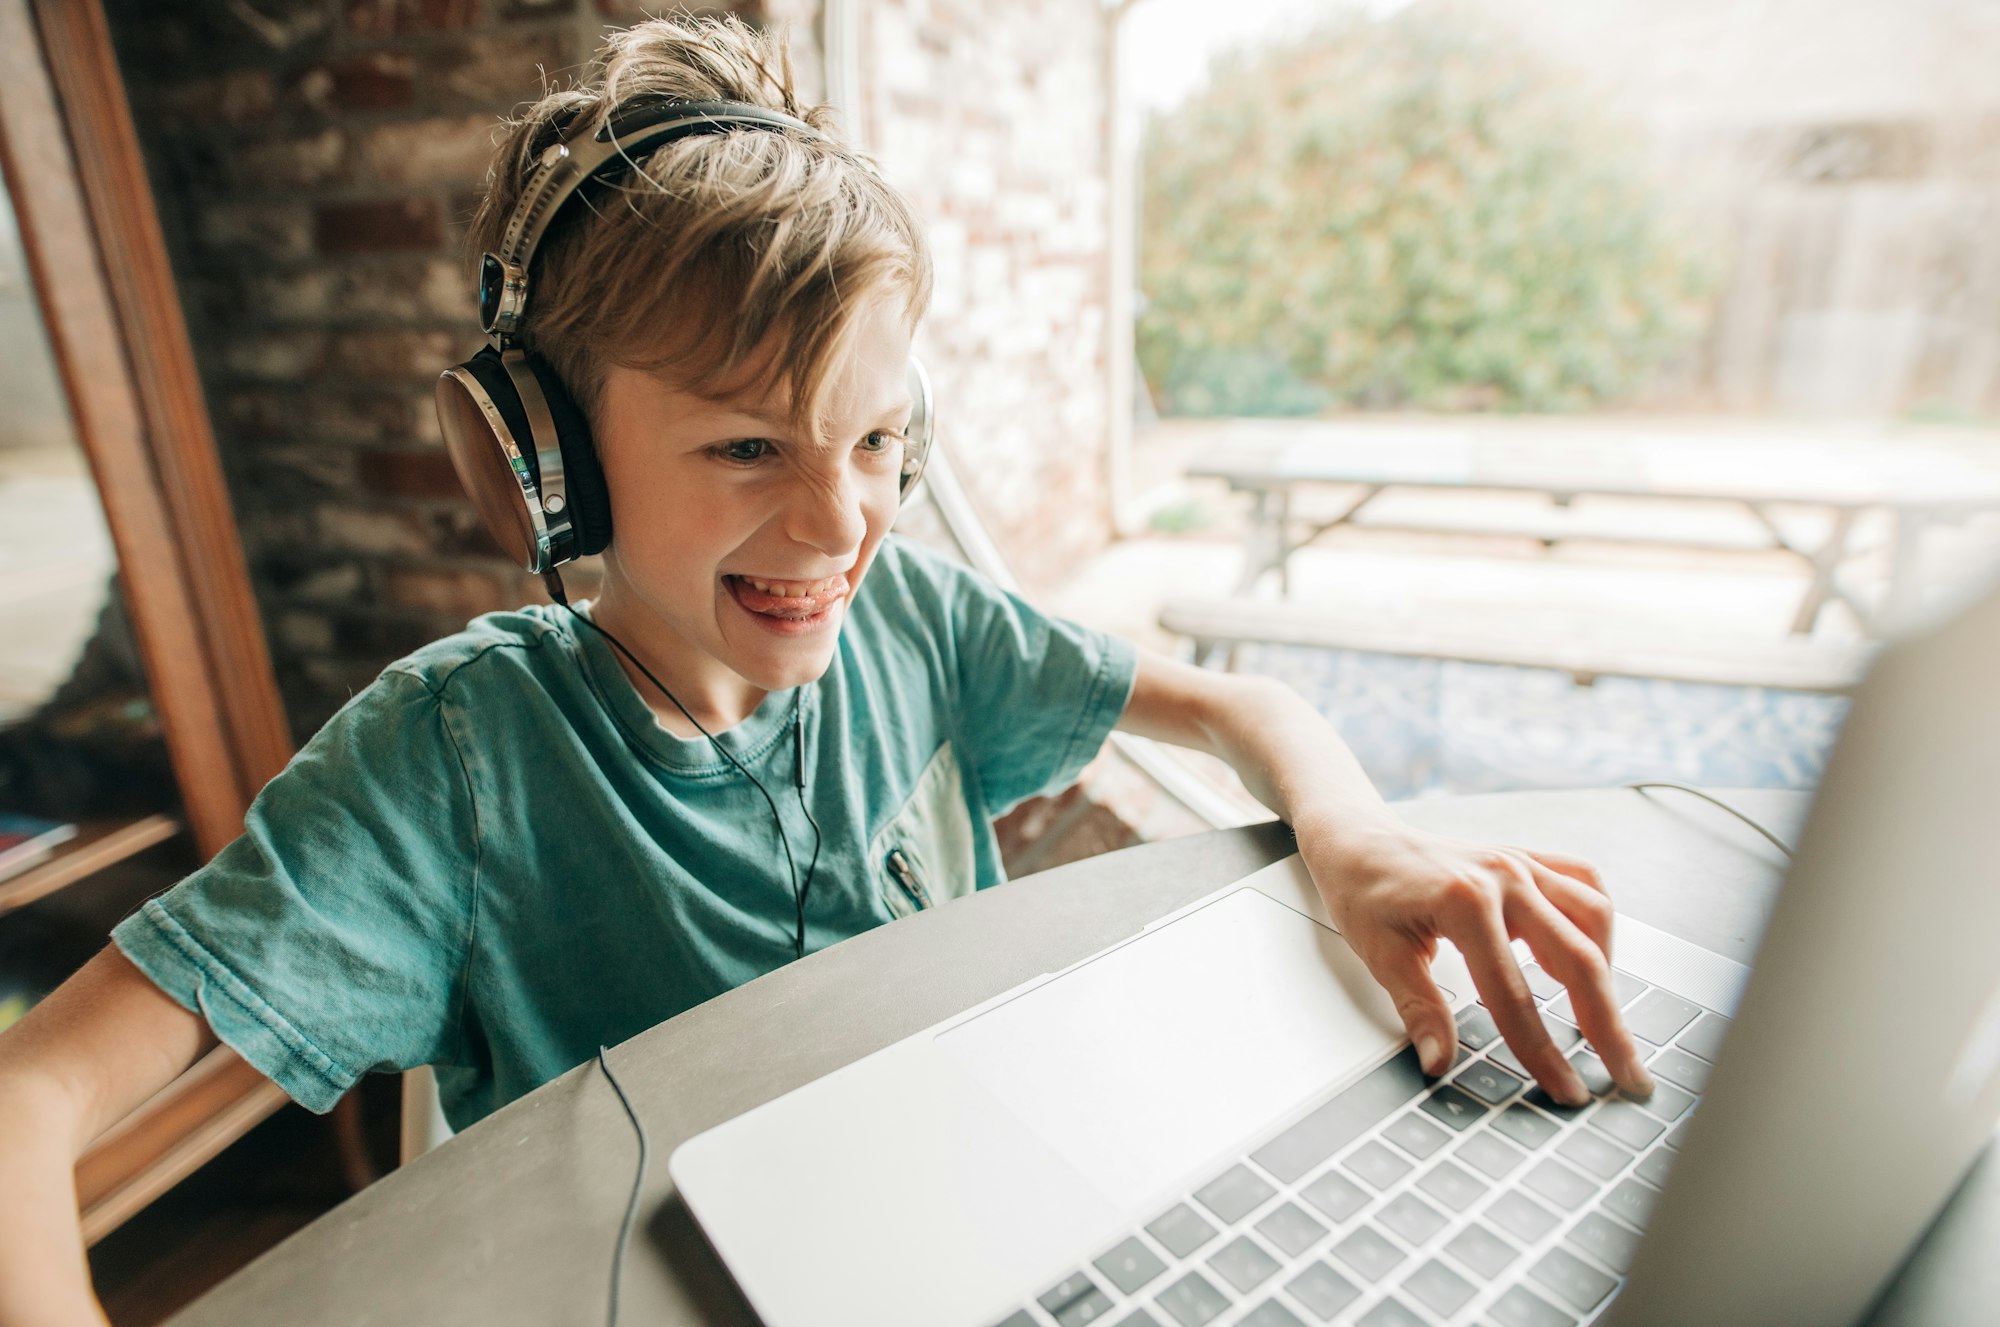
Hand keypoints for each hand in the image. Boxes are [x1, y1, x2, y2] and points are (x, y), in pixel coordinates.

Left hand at [1303, 821, 1653, 1106]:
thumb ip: (1418, 1009)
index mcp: (1464, 903)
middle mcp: (1504, 877)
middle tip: (1629, 1076)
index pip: (1514, 997)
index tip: (1568, 1092)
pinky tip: (1594, 958)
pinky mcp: (1527, 858)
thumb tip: (1438, 1063)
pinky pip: (1585, 884)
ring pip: (1594, 918)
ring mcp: (1521, 863)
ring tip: (1608, 1024)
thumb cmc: (1362, 891)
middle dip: (1608, 1026)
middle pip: (1578, 960)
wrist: (1358, 838)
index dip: (1543, 1053)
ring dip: (1609, 974)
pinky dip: (1598, 924)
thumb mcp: (1379, 954)